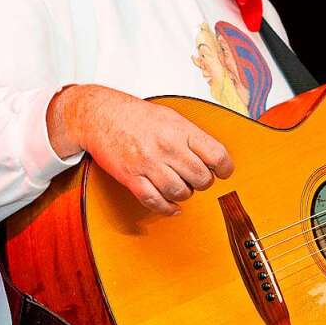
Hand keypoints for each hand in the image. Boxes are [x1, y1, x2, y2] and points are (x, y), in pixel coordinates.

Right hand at [47, 85, 232, 215]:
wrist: (100, 115)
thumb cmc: (136, 116)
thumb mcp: (171, 117)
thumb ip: (192, 136)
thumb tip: (214, 157)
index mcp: (180, 130)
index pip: (217, 155)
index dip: (225, 168)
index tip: (224, 171)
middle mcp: (167, 147)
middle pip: (202, 178)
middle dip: (204, 182)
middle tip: (198, 178)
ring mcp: (149, 164)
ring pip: (181, 192)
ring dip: (185, 194)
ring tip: (181, 186)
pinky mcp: (132, 178)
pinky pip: (155, 201)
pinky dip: (167, 208)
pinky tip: (172, 206)